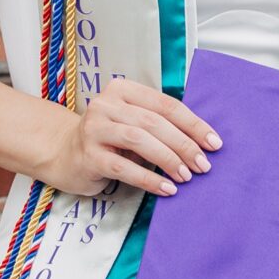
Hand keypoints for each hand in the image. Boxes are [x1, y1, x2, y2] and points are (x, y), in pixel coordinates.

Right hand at [43, 77, 220, 198]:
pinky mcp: (88, 155)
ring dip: (168, 159)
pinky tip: (166, 188)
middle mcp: (106, 105)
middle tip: (203, 164)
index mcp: (123, 90)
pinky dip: (149, 179)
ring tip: (186, 175)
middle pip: (154, 122)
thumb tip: (202, 143)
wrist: (64, 154)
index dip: (193, 124)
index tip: (214, 143)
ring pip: (139, 140)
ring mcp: (94, 129)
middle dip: (184, 144)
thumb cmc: (108, 140)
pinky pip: (124, 167)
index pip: (166, 104)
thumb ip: (160, 125)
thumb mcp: (133, 123)